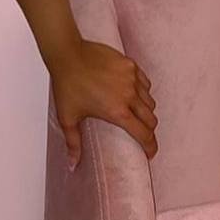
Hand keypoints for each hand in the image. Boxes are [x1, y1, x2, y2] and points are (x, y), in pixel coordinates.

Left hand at [48, 39, 157, 171]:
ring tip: (135, 113)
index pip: (144, 134)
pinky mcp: (131, 66)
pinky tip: (132, 93)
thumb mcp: (68, 117)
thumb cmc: (67, 85)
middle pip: (151, 119)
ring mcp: (132, 79)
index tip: (150, 153)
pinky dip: (142, 91)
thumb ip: (73, 142)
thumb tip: (73, 165)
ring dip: (146, 110)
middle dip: (149, 130)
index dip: (150, 147)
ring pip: (150, 101)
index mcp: (117, 112)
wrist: (67, 54)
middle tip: (141, 133)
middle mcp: (130, 96)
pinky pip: (145, 83)